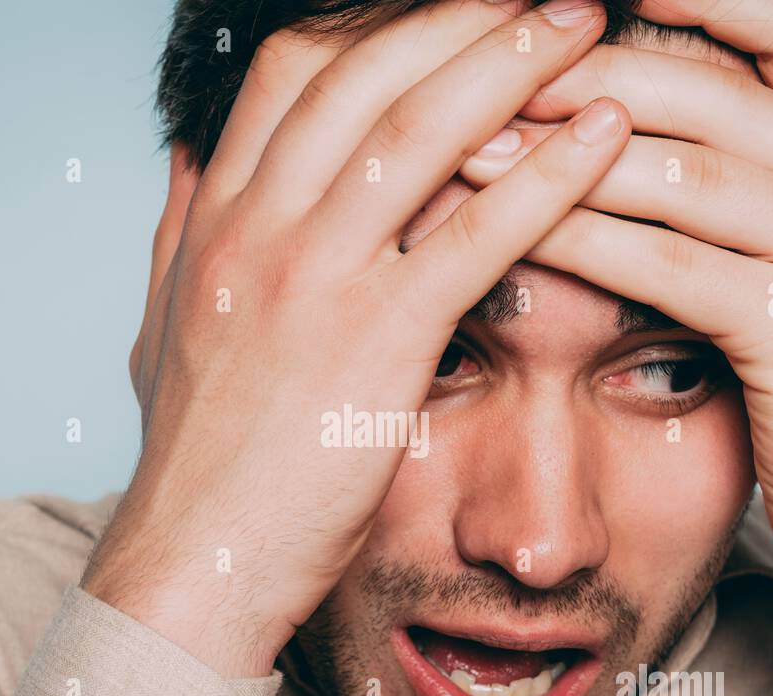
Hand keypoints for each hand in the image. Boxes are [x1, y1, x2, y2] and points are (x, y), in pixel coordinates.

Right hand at [83, 0, 631, 676]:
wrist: (193, 562)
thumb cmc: (196, 457)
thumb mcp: (163, 327)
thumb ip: (178, 236)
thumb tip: (186, 164)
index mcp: (216, 218)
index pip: (291, 72)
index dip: (372, 22)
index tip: (440, 11)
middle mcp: (259, 227)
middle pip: (365, 71)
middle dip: (458, 15)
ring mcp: (313, 279)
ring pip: (420, 130)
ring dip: (513, 60)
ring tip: (588, 22)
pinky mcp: (374, 343)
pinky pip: (474, 236)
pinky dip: (550, 177)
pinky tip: (609, 137)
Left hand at [459, 0, 772, 668]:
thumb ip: (741, 183)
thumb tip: (622, 122)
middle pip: (709, 89)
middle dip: (585, 69)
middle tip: (485, 64)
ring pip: (684, 171)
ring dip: (561, 153)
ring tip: (466, 142)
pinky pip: (672, 265)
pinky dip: (583, 240)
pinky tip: (510, 228)